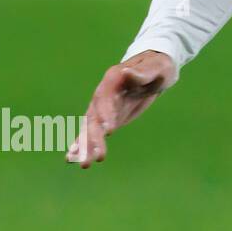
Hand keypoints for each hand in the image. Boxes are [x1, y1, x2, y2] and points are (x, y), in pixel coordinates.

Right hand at [66, 50, 177, 167]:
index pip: (105, 97)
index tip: (109, 130)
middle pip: (95, 116)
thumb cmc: (157, 66)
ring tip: (84, 164)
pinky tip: (73, 157)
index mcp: (113, 79)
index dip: (106, 113)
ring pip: (91, 127)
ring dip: (86, 145)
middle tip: (99, 155)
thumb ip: (142, 73)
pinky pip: (92, 131)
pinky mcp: (106, 117)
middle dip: (95, 136)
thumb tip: (127, 72)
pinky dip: (83, 143)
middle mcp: (103, 93)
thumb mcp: (155, 67)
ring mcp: (102, 106)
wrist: (154, 69)